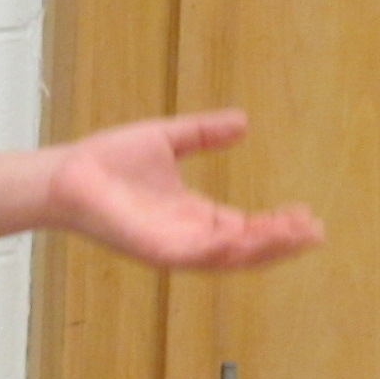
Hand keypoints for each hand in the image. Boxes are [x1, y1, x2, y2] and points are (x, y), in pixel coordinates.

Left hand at [45, 109, 322, 269]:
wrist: (64, 173)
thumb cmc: (106, 162)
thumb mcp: (167, 141)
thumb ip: (203, 134)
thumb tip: (243, 121)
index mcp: (193, 215)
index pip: (246, 227)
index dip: (277, 225)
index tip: (307, 214)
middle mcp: (187, 236)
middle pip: (246, 248)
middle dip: (282, 242)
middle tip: (315, 232)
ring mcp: (171, 246)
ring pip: (228, 257)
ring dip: (263, 249)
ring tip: (297, 237)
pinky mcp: (152, 249)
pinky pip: (193, 255)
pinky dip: (221, 251)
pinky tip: (244, 240)